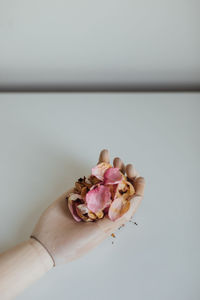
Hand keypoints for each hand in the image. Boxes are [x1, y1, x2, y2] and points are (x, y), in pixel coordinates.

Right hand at [31, 149, 144, 265]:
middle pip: (118, 188)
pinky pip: (89, 178)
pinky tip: (102, 157)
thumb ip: (114, 218)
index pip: (128, 203)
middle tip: (127, 167)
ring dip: (112, 168)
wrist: (46, 243)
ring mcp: (90, 198)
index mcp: (111, 219)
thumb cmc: (73, 245)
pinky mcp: (77, 192)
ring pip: (104, 180)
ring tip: (116, 159)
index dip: (136, 190)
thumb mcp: (97, 234)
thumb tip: (133, 203)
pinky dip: (96, 168)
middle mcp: (103, 208)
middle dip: (125, 176)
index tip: (140, 178)